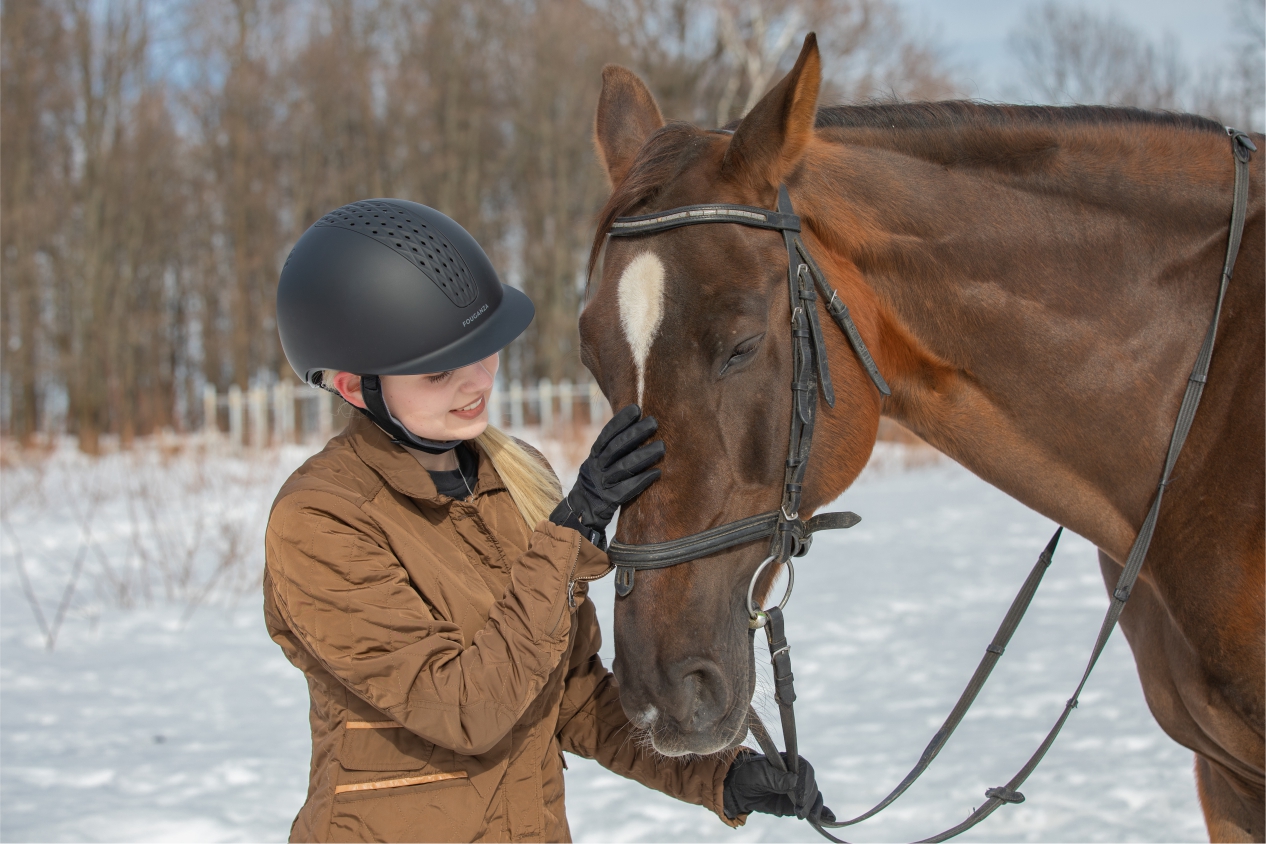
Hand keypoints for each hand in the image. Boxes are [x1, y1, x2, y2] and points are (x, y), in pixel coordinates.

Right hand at [549, 405, 663, 547]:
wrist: (582, 510)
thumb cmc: (599, 480)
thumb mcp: (599, 461)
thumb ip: (614, 447)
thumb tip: (638, 424)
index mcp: (595, 455)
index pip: (607, 434)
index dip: (620, 421)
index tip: (636, 409)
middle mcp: (597, 467)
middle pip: (617, 448)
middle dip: (635, 434)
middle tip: (654, 422)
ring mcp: (603, 484)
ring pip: (624, 467)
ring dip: (644, 455)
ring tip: (662, 447)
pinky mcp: (610, 500)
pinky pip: (628, 489)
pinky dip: (642, 480)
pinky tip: (657, 473)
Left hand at [723, 750, 834, 822]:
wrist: (740, 789)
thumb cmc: (749, 774)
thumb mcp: (758, 774)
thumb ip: (774, 777)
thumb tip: (793, 780)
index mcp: (789, 761)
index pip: (805, 769)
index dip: (805, 783)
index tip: (799, 798)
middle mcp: (797, 774)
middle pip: (811, 784)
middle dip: (808, 799)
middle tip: (800, 810)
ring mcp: (799, 789)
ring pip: (814, 796)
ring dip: (814, 807)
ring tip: (810, 818)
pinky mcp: (798, 803)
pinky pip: (813, 806)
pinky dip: (823, 811)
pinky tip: (829, 818)